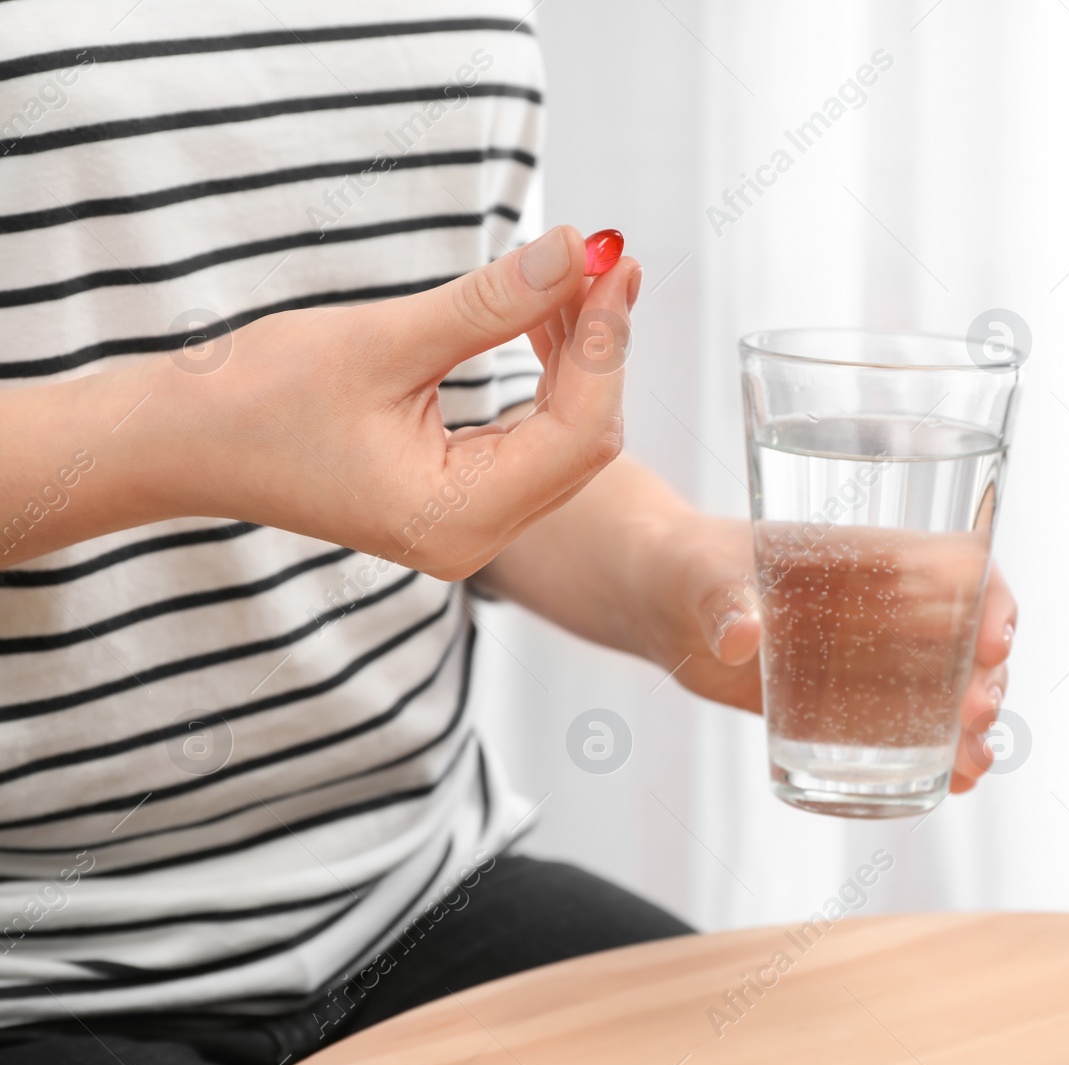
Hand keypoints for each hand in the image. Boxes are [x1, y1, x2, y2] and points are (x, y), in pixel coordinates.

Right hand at [136, 226, 638, 579]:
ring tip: (568, 274)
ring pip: (564, 437)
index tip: (613, 260)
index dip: (607, 341)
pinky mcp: (456, 498)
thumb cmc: (256, 398)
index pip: (581, 431)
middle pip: (585, 438)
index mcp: (461, 516)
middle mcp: (477, 535)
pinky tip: (539, 315)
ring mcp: (469, 522)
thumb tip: (575, 251)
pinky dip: (545, 375)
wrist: (179, 443)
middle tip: (603, 257)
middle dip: (599, 345)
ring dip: (575, 355)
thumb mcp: (383, 341)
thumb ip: (490, 303)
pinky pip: (530, 437)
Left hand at [642, 516, 1016, 793]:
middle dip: (984, 678)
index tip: (994, 641)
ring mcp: (865, 658)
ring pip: (944, 689)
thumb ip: (722, 599)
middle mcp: (882, 607)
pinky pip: (900, 728)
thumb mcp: (700, 574)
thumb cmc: (683, 566)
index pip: (956, 566)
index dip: (989, 600)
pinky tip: (955, 784)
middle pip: (963, 638)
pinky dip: (935, 754)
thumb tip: (740, 637)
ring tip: (974, 765)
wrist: (655, 605)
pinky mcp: (838, 703)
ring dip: (970, 725)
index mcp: (866, 558)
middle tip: (975, 716)